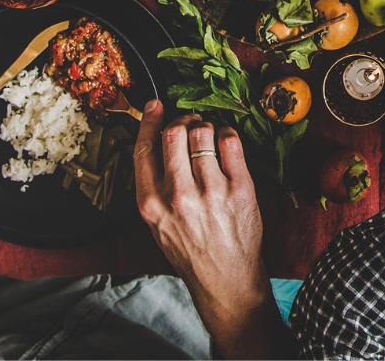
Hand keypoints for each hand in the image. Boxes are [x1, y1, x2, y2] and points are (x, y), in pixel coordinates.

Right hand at [135, 102, 277, 358]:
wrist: (224, 278)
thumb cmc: (190, 250)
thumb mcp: (157, 224)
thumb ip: (153, 186)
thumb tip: (155, 141)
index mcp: (151, 203)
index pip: (144, 149)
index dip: (149, 121)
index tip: (155, 106)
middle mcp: (178, 195)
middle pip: (174, 133)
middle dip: (182, 121)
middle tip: (189, 124)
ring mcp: (211, 191)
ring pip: (204, 133)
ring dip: (206, 127)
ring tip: (209, 137)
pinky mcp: (240, 189)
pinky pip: (231, 142)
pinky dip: (228, 135)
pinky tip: (226, 144)